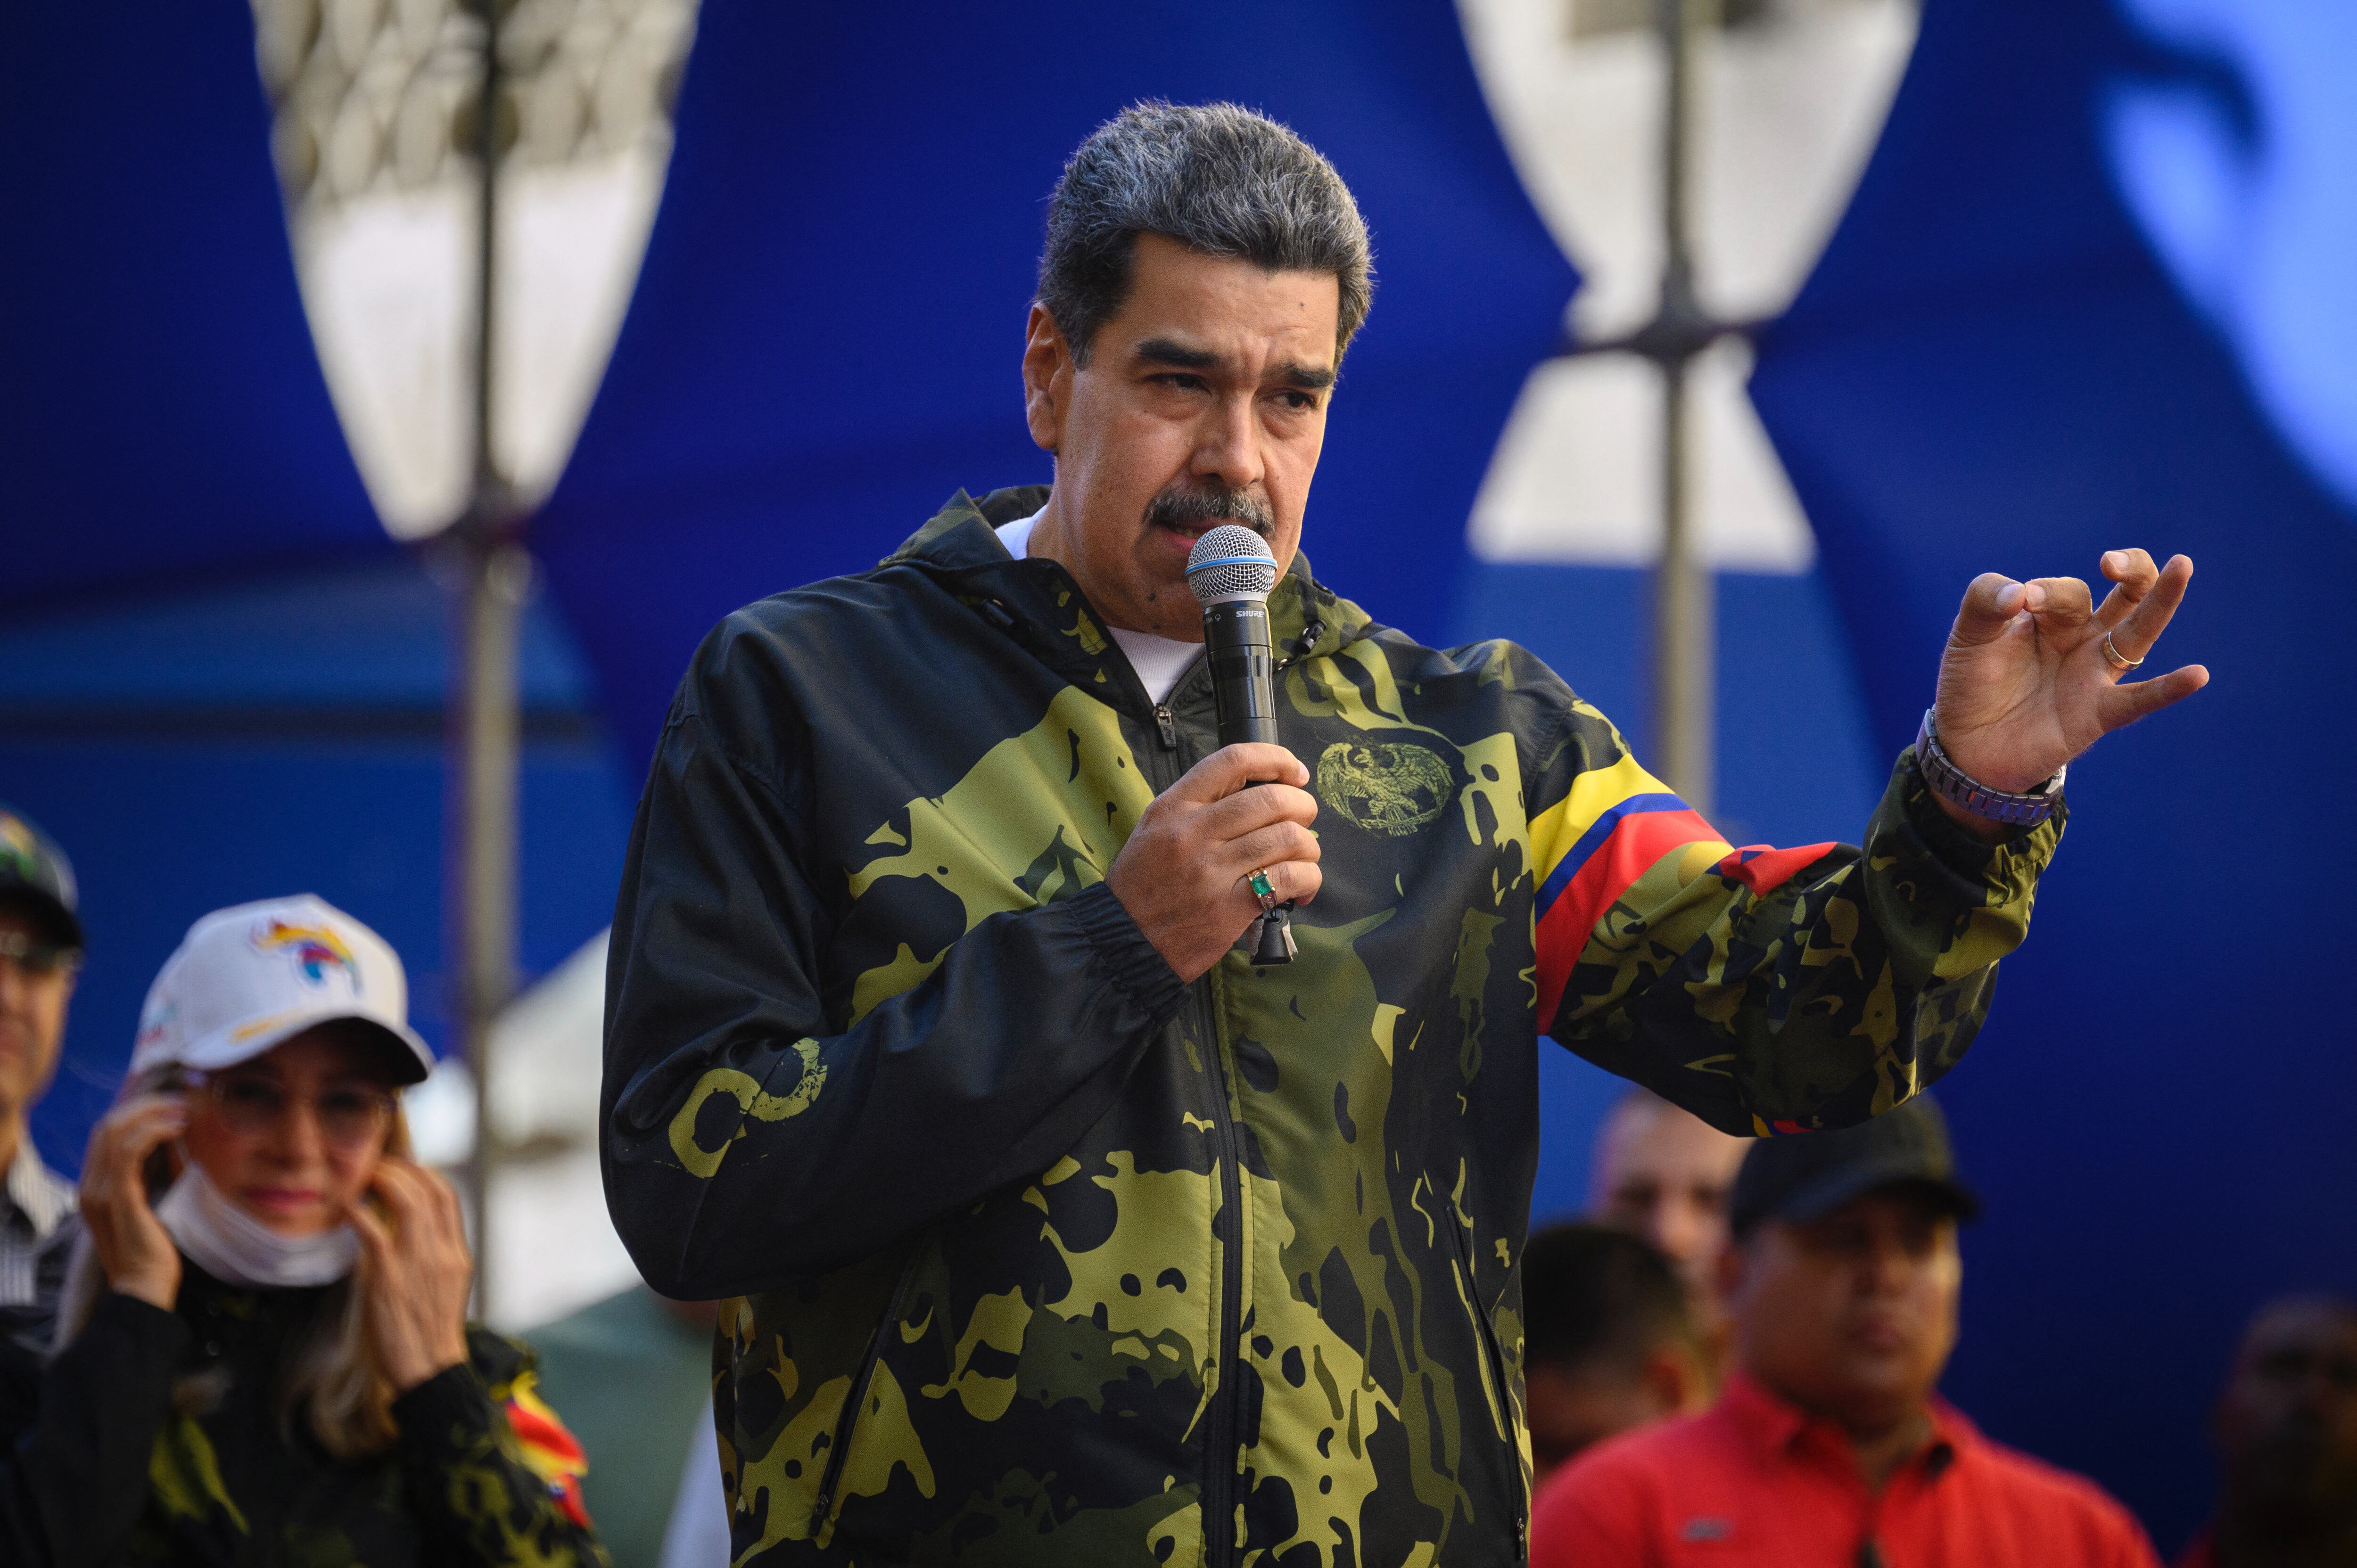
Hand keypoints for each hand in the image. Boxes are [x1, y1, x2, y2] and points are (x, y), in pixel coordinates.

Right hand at [79, 1094, 185, 1309]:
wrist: (145, 1288)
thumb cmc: (154, 1248)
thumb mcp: (151, 1201)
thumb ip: (152, 1173)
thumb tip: (174, 1138)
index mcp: (94, 1186)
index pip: (105, 1133)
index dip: (136, 1110)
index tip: (171, 1103)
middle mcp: (89, 1186)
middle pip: (106, 1125)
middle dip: (144, 1105)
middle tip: (179, 1100)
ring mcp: (99, 1193)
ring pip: (114, 1132)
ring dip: (151, 1113)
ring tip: (183, 1110)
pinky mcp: (117, 1199)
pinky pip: (128, 1151)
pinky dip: (152, 1132)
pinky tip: (177, 1128)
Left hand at [347, 1158, 472, 1392]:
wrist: (428, 1371)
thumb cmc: (429, 1334)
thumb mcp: (445, 1289)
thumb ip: (432, 1259)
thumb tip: (408, 1235)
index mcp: (457, 1254)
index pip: (448, 1197)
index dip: (426, 1174)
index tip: (406, 1168)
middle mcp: (442, 1251)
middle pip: (428, 1189)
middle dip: (402, 1169)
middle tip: (377, 1166)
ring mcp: (417, 1262)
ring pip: (406, 1200)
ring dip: (382, 1180)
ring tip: (363, 1178)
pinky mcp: (388, 1277)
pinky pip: (373, 1230)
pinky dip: (359, 1210)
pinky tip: (346, 1206)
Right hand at [1106, 742, 1322, 981]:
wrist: (1123, 939)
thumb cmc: (1143, 884)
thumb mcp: (1156, 828)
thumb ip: (1198, 805)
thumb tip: (1259, 790)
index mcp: (1173, 806)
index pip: (1234, 761)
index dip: (1276, 759)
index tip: (1295, 772)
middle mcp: (1193, 832)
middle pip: (1272, 799)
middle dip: (1303, 806)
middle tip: (1304, 820)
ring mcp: (1211, 870)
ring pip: (1288, 838)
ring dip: (1309, 846)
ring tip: (1303, 858)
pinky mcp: (1230, 907)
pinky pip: (1289, 878)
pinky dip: (1308, 879)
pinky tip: (1302, 888)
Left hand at [1933, 549, 2209, 838]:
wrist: (1965, 745)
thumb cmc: (1972, 683)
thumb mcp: (1968, 636)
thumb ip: (1985, 602)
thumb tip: (2018, 591)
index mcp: (2054, 615)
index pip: (2068, 591)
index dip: (2047, 592)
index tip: (2020, 600)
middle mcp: (2083, 639)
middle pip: (2126, 594)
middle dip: (2129, 569)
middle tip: (2111, 561)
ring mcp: (2094, 675)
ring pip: (2139, 632)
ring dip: (2162, 601)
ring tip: (2183, 566)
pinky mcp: (2096, 714)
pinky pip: (2139, 699)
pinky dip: (2168, 689)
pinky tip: (2197, 675)